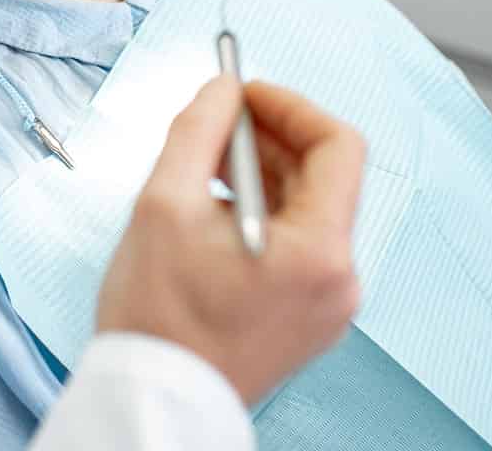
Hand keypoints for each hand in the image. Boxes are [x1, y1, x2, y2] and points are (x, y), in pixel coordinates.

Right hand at [96, 77, 365, 404]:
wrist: (152, 402)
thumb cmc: (157, 319)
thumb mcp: (164, 203)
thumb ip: (198, 131)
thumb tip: (222, 89)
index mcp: (320, 252)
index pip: (337, 146)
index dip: (291, 107)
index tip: (246, 93)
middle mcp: (339, 280)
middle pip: (323, 177)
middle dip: (270, 138)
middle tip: (218, 117)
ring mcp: (326, 304)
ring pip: (307, 209)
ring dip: (262, 173)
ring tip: (204, 166)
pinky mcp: (306, 318)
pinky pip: (296, 244)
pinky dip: (263, 213)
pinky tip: (214, 209)